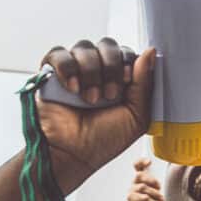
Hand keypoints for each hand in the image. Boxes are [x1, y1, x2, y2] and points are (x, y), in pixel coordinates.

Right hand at [35, 38, 154, 191]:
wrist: (73, 155)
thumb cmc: (103, 141)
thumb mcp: (137, 117)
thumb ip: (145, 84)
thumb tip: (149, 51)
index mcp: (118, 80)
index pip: (126, 53)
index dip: (128, 62)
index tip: (128, 80)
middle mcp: (97, 71)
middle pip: (107, 45)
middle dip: (111, 67)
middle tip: (109, 94)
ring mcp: (74, 70)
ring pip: (84, 47)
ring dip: (91, 72)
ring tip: (90, 99)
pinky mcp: (51, 73)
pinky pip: (58, 54)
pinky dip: (67, 68)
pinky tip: (72, 88)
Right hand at [128, 158, 166, 200]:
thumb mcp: (163, 190)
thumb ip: (162, 180)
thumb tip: (169, 172)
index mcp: (142, 178)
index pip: (137, 165)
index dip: (141, 161)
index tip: (149, 161)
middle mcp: (135, 184)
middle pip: (139, 175)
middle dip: (151, 179)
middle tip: (159, 186)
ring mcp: (132, 193)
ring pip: (142, 187)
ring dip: (155, 193)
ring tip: (163, 200)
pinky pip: (142, 198)